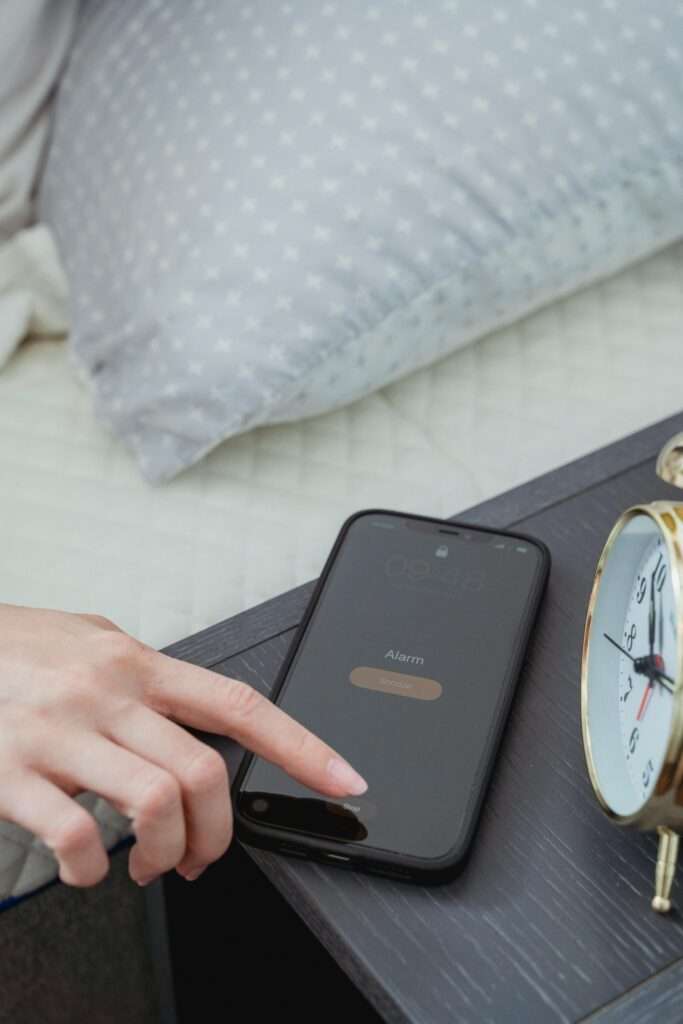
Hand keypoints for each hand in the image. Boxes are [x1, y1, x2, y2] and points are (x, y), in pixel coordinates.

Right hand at [0, 605, 365, 887]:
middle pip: (202, 773)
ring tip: (150, 864)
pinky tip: (91, 868)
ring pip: (154, 805)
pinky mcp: (12, 773)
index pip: (238, 705)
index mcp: (137, 664)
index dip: (301, 746)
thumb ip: (147, 673)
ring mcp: (60, 734)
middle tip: (204, 856)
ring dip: (166, 853)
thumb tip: (196, 709)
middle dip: (218, 832)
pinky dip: (94, 870)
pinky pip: (75, 837)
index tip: (342, 779)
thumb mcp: (95, 639)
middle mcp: (107, 695)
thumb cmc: (19, 647)